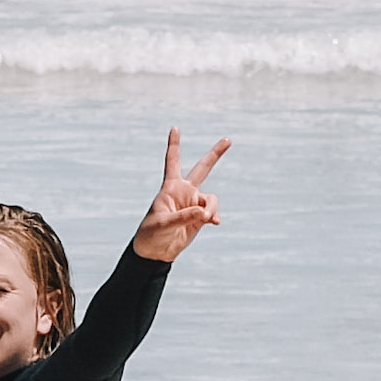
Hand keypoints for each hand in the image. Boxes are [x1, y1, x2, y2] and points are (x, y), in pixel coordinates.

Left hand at [130, 128, 231, 261]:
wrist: (156, 252)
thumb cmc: (151, 234)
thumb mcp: (164, 223)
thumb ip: (185, 217)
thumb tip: (205, 213)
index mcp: (171, 187)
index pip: (173, 161)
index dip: (174, 144)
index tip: (175, 128)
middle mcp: (185, 192)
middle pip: (202, 168)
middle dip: (215, 154)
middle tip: (228, 140)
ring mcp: (194, 205)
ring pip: (212, 198)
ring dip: (211, 208)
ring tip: (206, 219)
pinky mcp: (200, 218)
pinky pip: (213, 212)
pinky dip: (214, 216)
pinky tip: (214, 221)